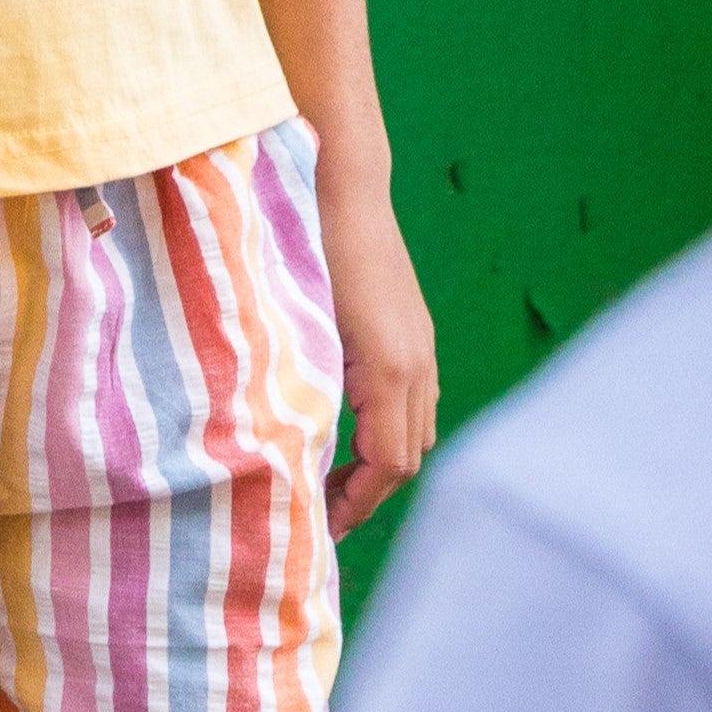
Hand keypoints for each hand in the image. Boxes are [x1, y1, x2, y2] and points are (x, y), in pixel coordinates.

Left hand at [317, 164, 437, 534]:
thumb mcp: (299, 334)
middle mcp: (419, 364)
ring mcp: (423, 347)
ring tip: (330, 478)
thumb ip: (305, 398)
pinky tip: (348, 427)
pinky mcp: (416, 332)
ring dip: (379, 462)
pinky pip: (415, 400)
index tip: (318, 528)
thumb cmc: (307, 250)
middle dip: (367, 493)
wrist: (342, 183)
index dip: (354, 506)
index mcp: (389, 371)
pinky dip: (387, 429)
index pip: (387, 466)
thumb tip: (288, 462)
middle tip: (318, 514)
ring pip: (416, 430)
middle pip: (408, 457)